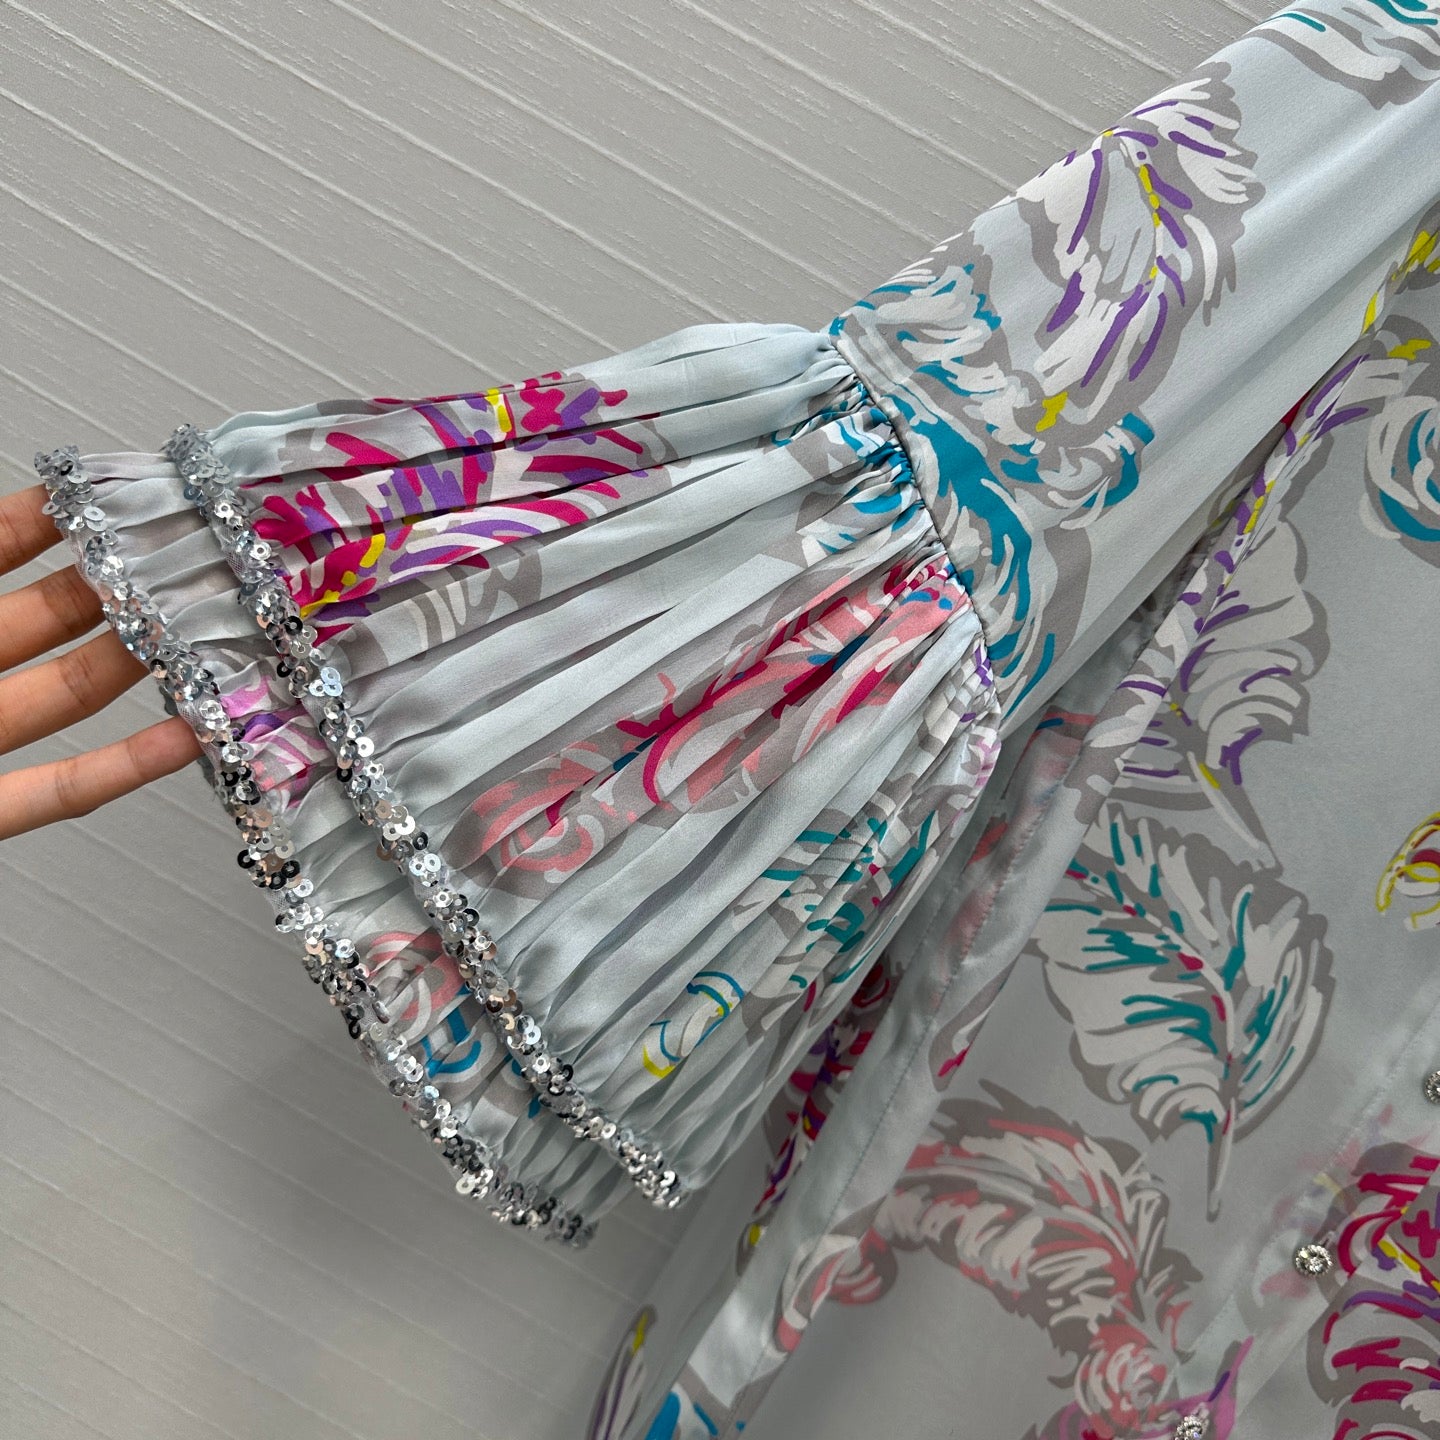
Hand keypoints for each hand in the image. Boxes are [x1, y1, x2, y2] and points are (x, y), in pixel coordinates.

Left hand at [0, 481, 203, 841]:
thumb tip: (38, 495)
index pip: (0, 547)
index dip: (62, 515)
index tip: (127, 491)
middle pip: (56, 615)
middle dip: (130, 586)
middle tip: (200, 561)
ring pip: (70, 694)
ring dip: (144, 667)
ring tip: (210, 637)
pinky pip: (59, 788)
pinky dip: (124, 767)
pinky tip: (182, 740)